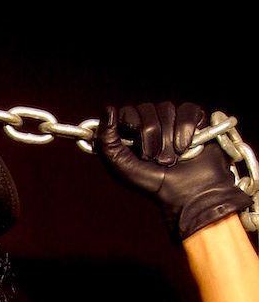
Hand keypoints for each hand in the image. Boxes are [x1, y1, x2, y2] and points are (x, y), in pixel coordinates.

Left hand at [95, 101, 251, 239]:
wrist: (188, 192)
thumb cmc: (153, 183)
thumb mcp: (121, 168)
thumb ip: (106, 142)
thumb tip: (108, 109)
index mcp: (131, 132)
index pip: (126, 112)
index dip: (129, 125)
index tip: (133, 146)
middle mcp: (151, 122)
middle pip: (145, 110)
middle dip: (149, 139)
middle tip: (154, 160)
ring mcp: (173, 119)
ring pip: (166, 109)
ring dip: (167, 140)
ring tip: (172, 159)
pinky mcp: (195, 118)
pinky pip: (187, 110)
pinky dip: (185, 131)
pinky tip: (186, 148)